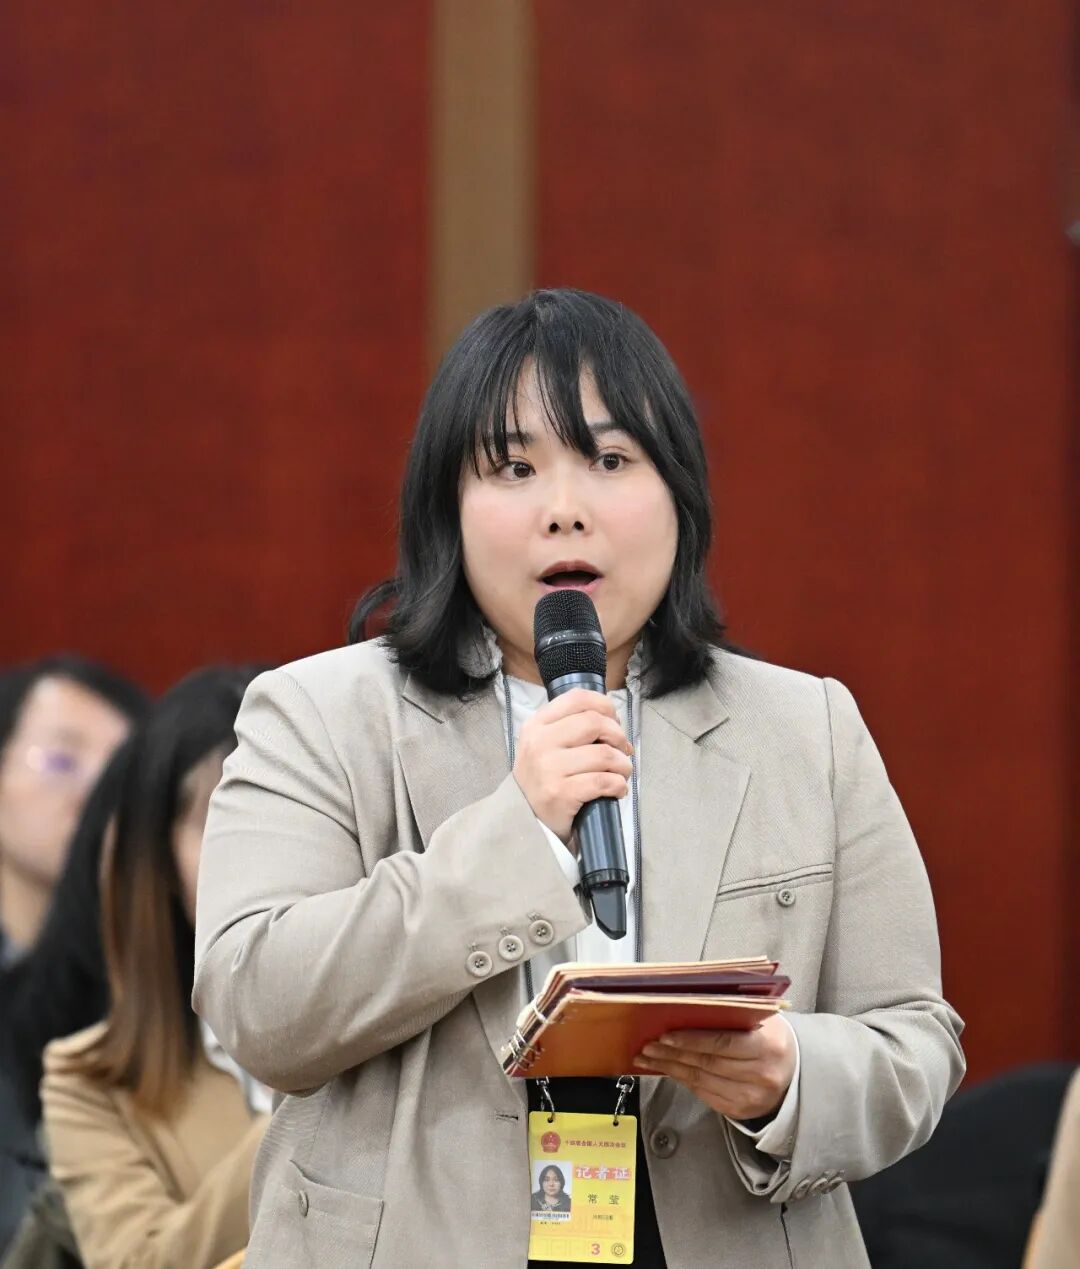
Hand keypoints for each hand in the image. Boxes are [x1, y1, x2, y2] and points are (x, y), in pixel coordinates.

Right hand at [512, 688, 632, 842]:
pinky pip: (604, 781)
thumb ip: (569, 727)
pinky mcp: (561, 793)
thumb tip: (613, 723)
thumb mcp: (543, 745)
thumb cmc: (542, 780)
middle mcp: (540, 743)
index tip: (614, 722)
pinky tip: (617, 790)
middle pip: (595, 722)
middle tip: (622, 751)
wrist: (523, 821)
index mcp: (537, 725)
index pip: (578, 698)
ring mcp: (549, 768)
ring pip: (604, 754)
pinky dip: (619, 785)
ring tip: (621, 773)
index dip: (605, 706)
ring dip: (623, 764)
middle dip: (619, 736)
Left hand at [633, 1015, 795, 1121]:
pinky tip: (670, 1070)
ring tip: (650, 1058)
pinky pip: (705, 1094)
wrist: (794, 1072)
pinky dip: (684, 1081)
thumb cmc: (771, 1038)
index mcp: (767, 1045)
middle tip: (648, 1046)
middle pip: (707, 1063)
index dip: (691, 1040)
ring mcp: (751, 1096)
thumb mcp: (761, 1019)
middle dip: (672, 1054)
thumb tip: (690, 1004)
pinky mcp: (740, 1110)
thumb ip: (732, 1012)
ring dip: (671, 1068)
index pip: (722, 1043)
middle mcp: (760, 1074)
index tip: (665, 1036)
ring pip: (701, 1081)